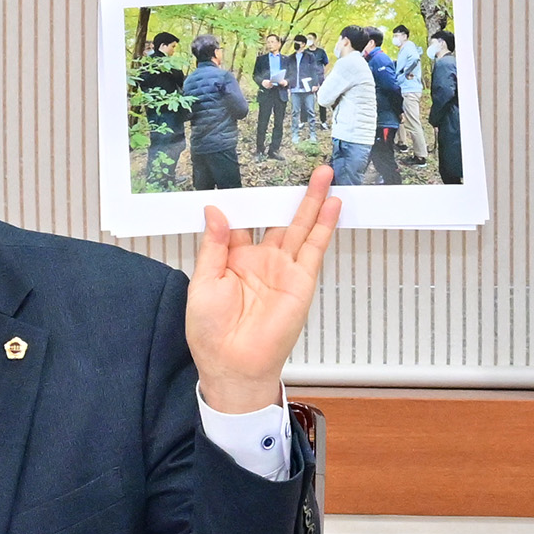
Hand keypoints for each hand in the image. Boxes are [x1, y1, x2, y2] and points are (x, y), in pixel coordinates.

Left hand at [189, 167, 340, 412]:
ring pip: (300, 227)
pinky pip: (315, 248)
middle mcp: (260, 262)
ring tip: (323, 175)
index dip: (244, 201)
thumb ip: (212, 244)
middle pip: (277, 219)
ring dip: (312, 201)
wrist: (233, 365)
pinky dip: (324, 226)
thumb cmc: (211, 333)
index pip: (241, 222)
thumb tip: (215, 211)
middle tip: (299, 168)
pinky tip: (331, 205)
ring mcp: (282, 270)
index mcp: (232, 260)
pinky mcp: (301, 281)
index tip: (245, 176)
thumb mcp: (202, 282)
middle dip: (288, 194)